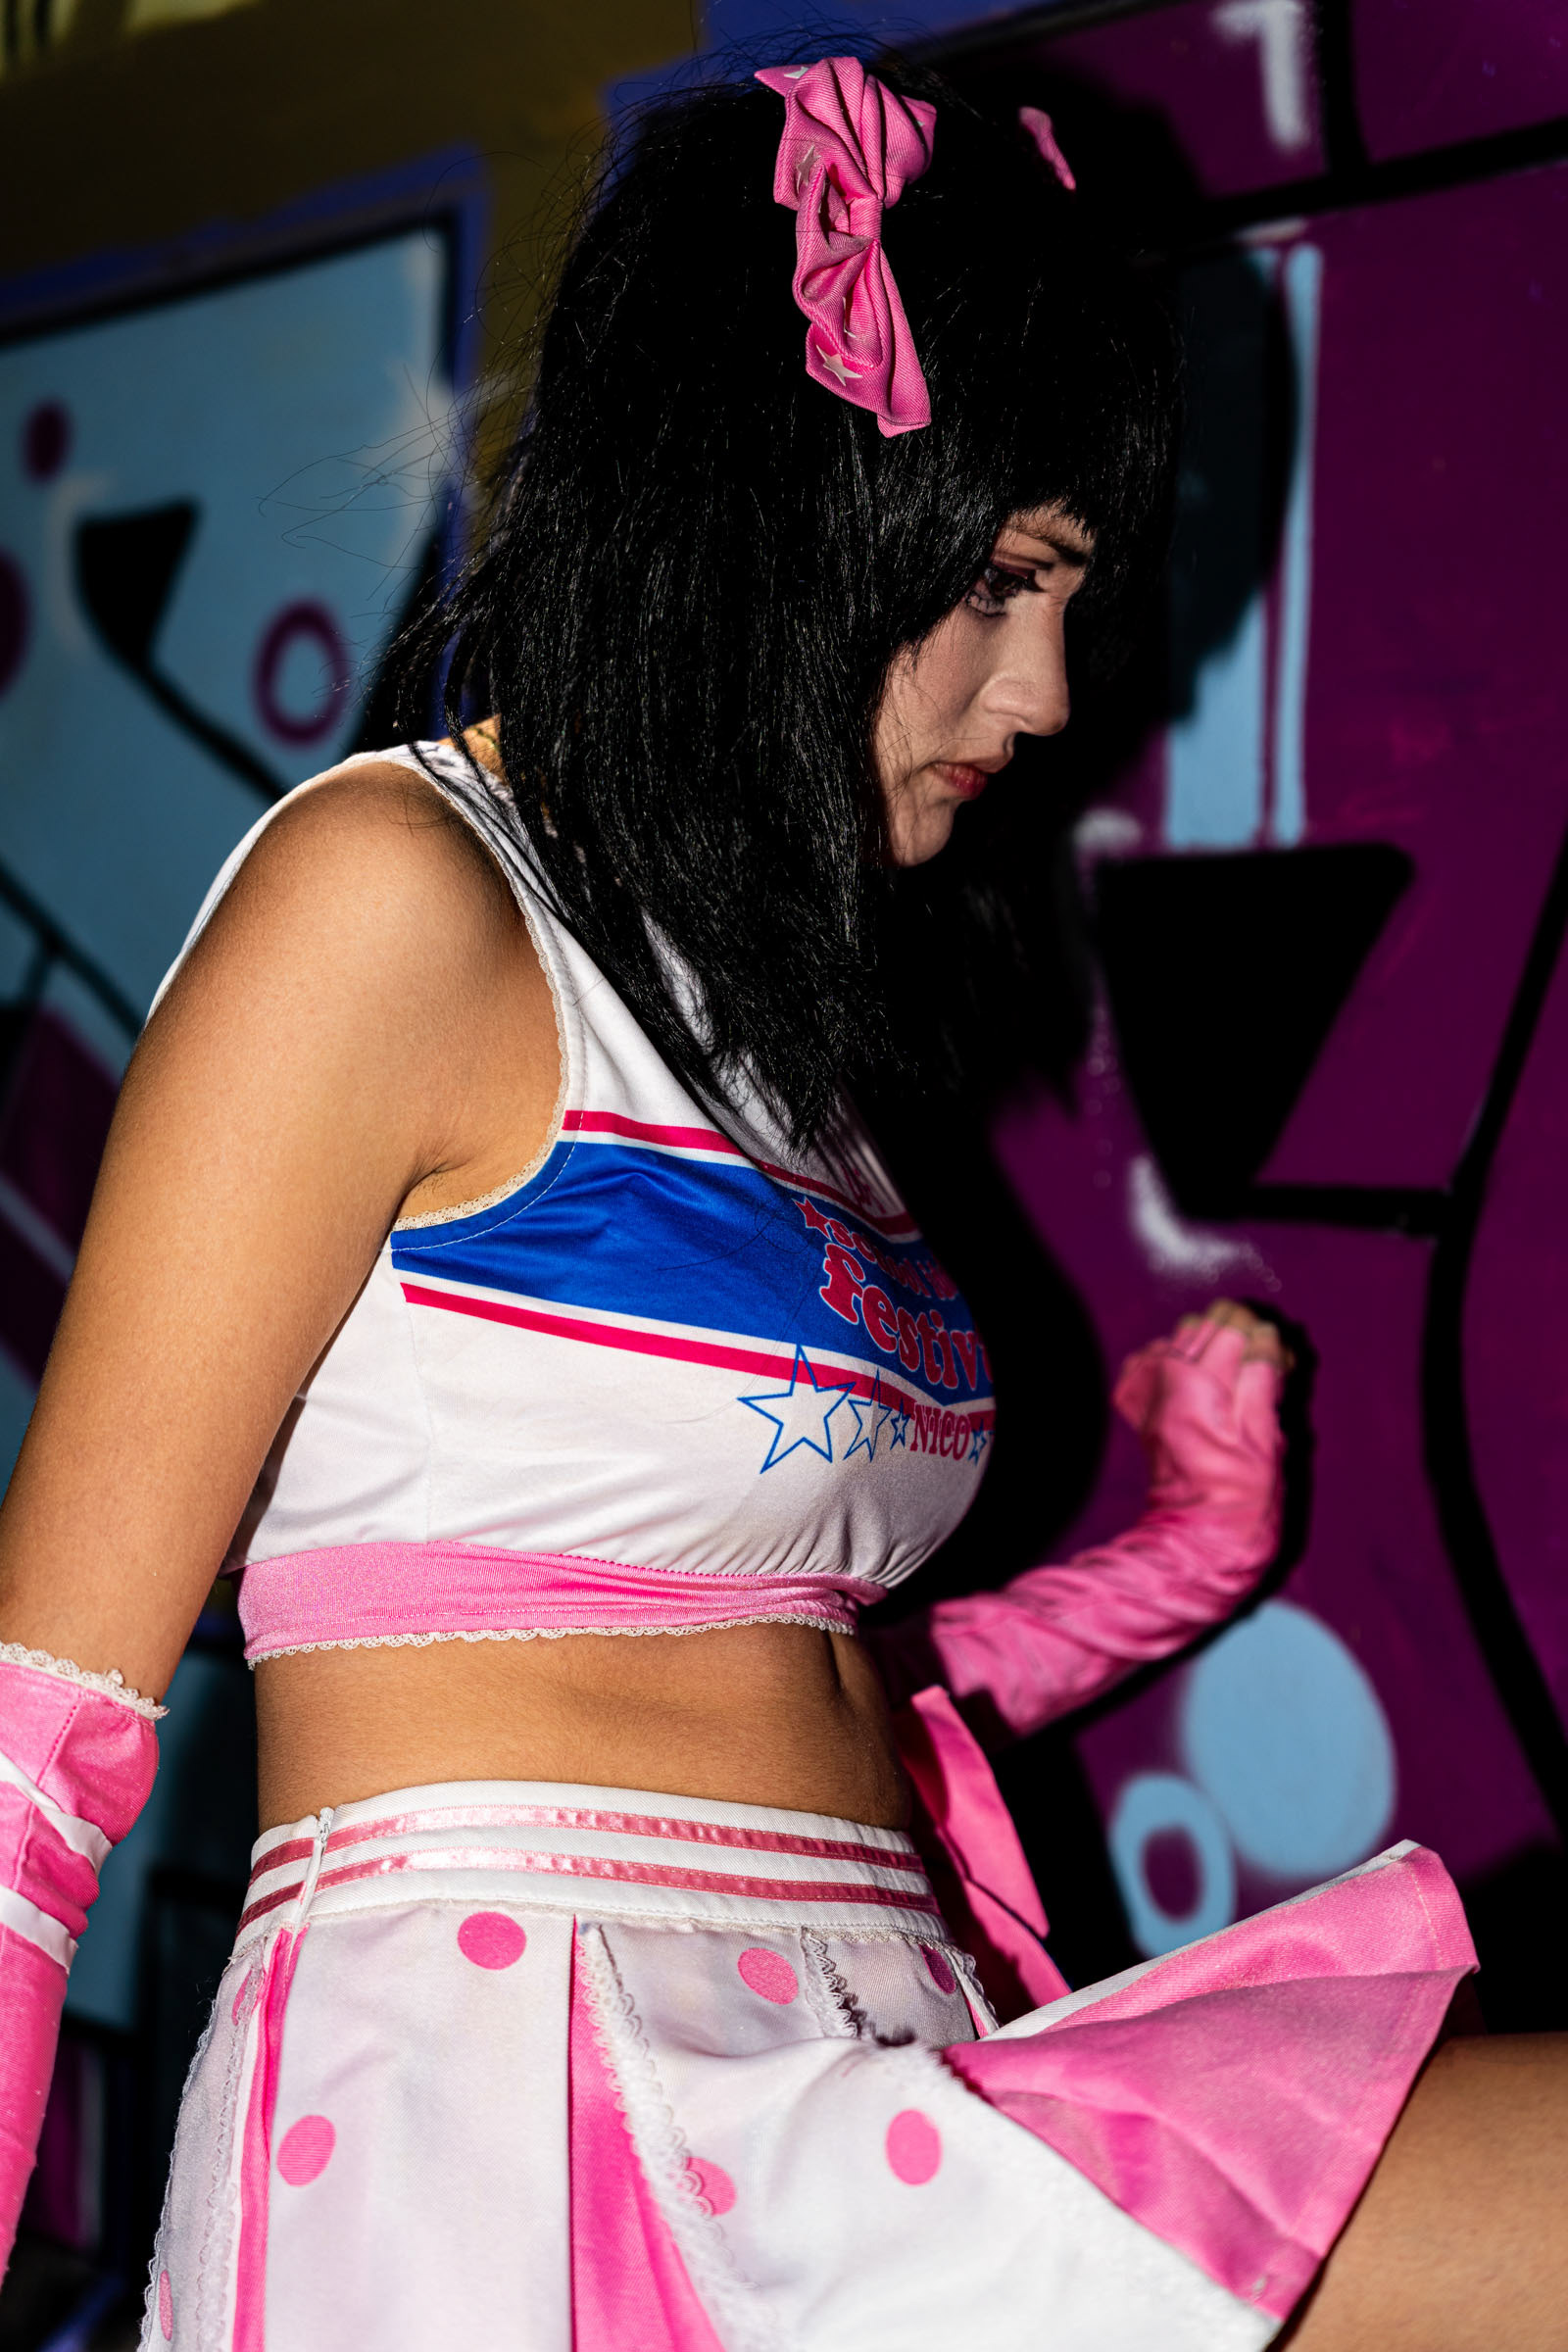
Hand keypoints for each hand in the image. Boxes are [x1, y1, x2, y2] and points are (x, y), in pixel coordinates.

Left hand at [1112, 1300, 1286, 1520]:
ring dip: (1211, 1349)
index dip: (1263, 1339)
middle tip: (1260, 1373)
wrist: (1195, 1542)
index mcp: (1196, 1385)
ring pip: (1182, 1336)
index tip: (1278, 1362)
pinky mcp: (1138, 1408)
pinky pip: (1153, 1359)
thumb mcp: (1265, 1443)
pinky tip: (1197, 1386)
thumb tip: (1265, 1338)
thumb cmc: (1236, 1503)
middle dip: (1237, 1339)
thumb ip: (1262, 1383)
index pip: (1233, 1326)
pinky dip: (1177, 1362)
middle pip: (1206, 1324)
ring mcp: (1146, 1393)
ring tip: (1233, 1385)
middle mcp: (1162, 1380)